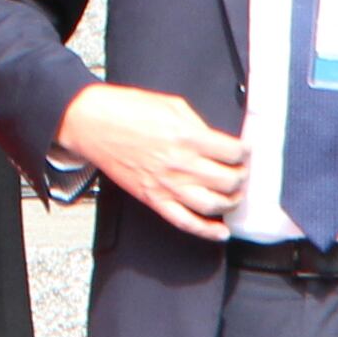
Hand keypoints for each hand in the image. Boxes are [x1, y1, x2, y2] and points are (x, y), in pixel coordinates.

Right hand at [58, 84, 245, 241]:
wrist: (92, 123)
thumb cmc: (128, 109)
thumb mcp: (171, 104)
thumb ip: (198, 124)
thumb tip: (216, 141)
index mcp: (188, 137)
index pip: (233, 152)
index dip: (245, 152)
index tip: (245, 152)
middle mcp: (181, 165)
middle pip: (228, 181)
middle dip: (242, 177)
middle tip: (242, 172)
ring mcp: (167, 186)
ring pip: (213, 205)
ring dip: (230, 203)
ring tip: (233, 195)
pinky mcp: (154, 199)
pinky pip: (186, 222)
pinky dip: (207, 231)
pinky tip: (221, 231)